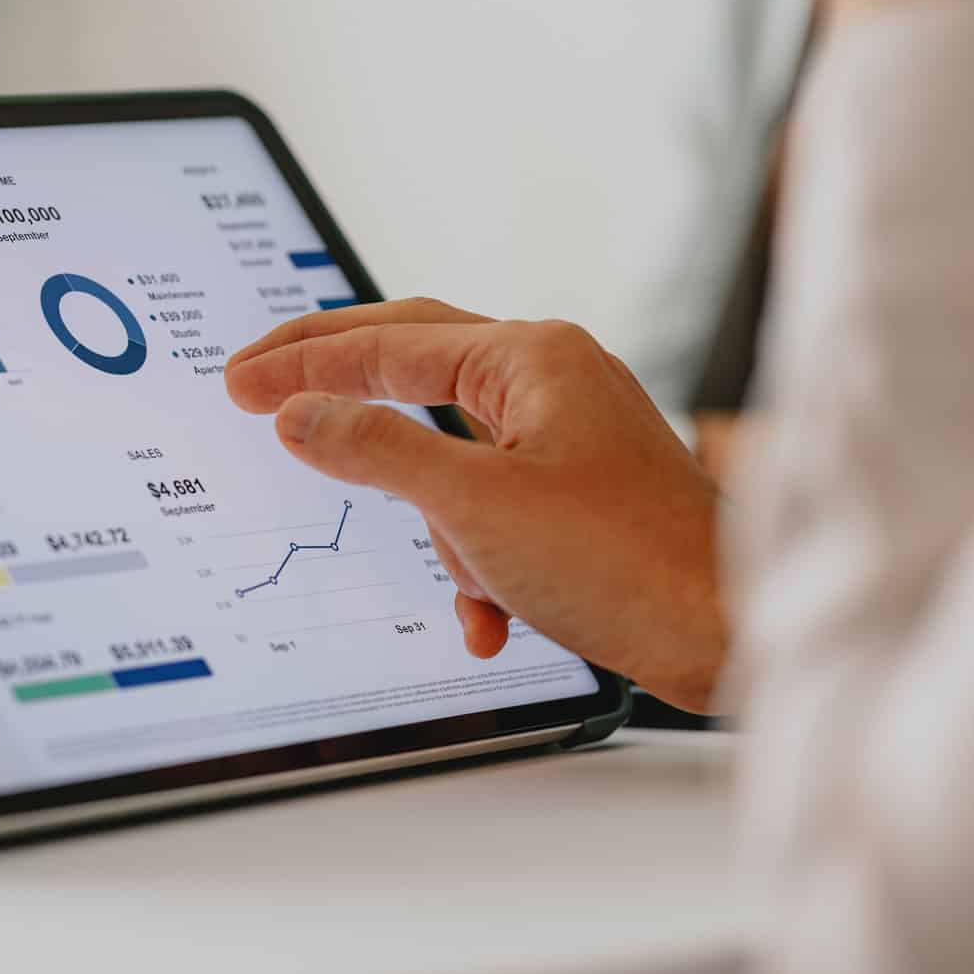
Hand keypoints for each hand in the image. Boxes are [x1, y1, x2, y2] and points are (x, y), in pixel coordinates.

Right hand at [225, 300, 728, 712]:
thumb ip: (373, 450)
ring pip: (452, 463)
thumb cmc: (628, 561)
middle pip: (414, 372)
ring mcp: (569, 434)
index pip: (387, 341)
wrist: (733, 632)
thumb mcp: (472, 505)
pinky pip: (494, 512)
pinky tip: (493, 618)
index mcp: (531, 357)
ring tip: (476, 582)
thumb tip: (300, 414)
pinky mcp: (581, 492)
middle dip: (346, 410)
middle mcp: (553, 379)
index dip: (303, 362)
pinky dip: (480, 565)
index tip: (240, 380)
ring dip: (445, 533)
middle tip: (261, 392)